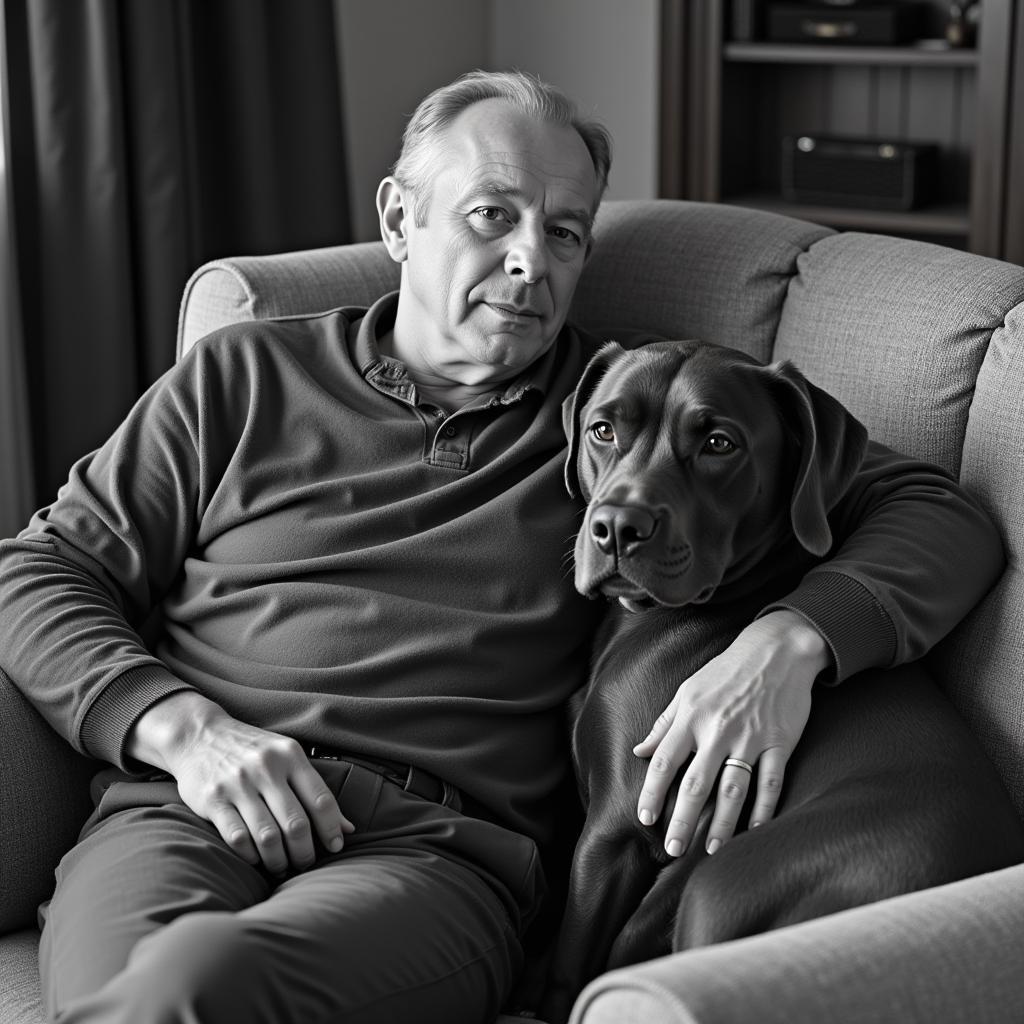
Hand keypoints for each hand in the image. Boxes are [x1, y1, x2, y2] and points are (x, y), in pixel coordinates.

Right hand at [128, 692, 353, 873]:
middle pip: (296, 823)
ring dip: (278, 860)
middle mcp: (266, 768)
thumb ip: (315, 790)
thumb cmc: (253, 750)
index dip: (332, 829)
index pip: (320, 799)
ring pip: (267, 836)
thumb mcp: (288, 757)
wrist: (199, 733)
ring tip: (282, 867)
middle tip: (305, 864)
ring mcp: (238, 784)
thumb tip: (349, 828)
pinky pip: (237, 838)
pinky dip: (250, 855)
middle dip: (305, 852)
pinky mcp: (212, 799)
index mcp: (290, 755)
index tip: (335, 847)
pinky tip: (256, 858)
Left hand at [632, 610, 831, 856]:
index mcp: (691, 716)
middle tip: (673, 850)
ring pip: (732, 789)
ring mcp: (751, 738)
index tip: (645, 818)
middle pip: (696, 783)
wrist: (777, 650)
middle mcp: (718, 730)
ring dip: (721, 823)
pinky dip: (764, 809)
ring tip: (711, 849)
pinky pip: (771, 782)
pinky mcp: (780, 742)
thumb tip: (639, 751)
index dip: (653, 792)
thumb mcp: (688, 690)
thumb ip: (664, 724)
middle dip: (682, 820)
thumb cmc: (727, 670)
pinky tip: (755, 831)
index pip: (665, 761)